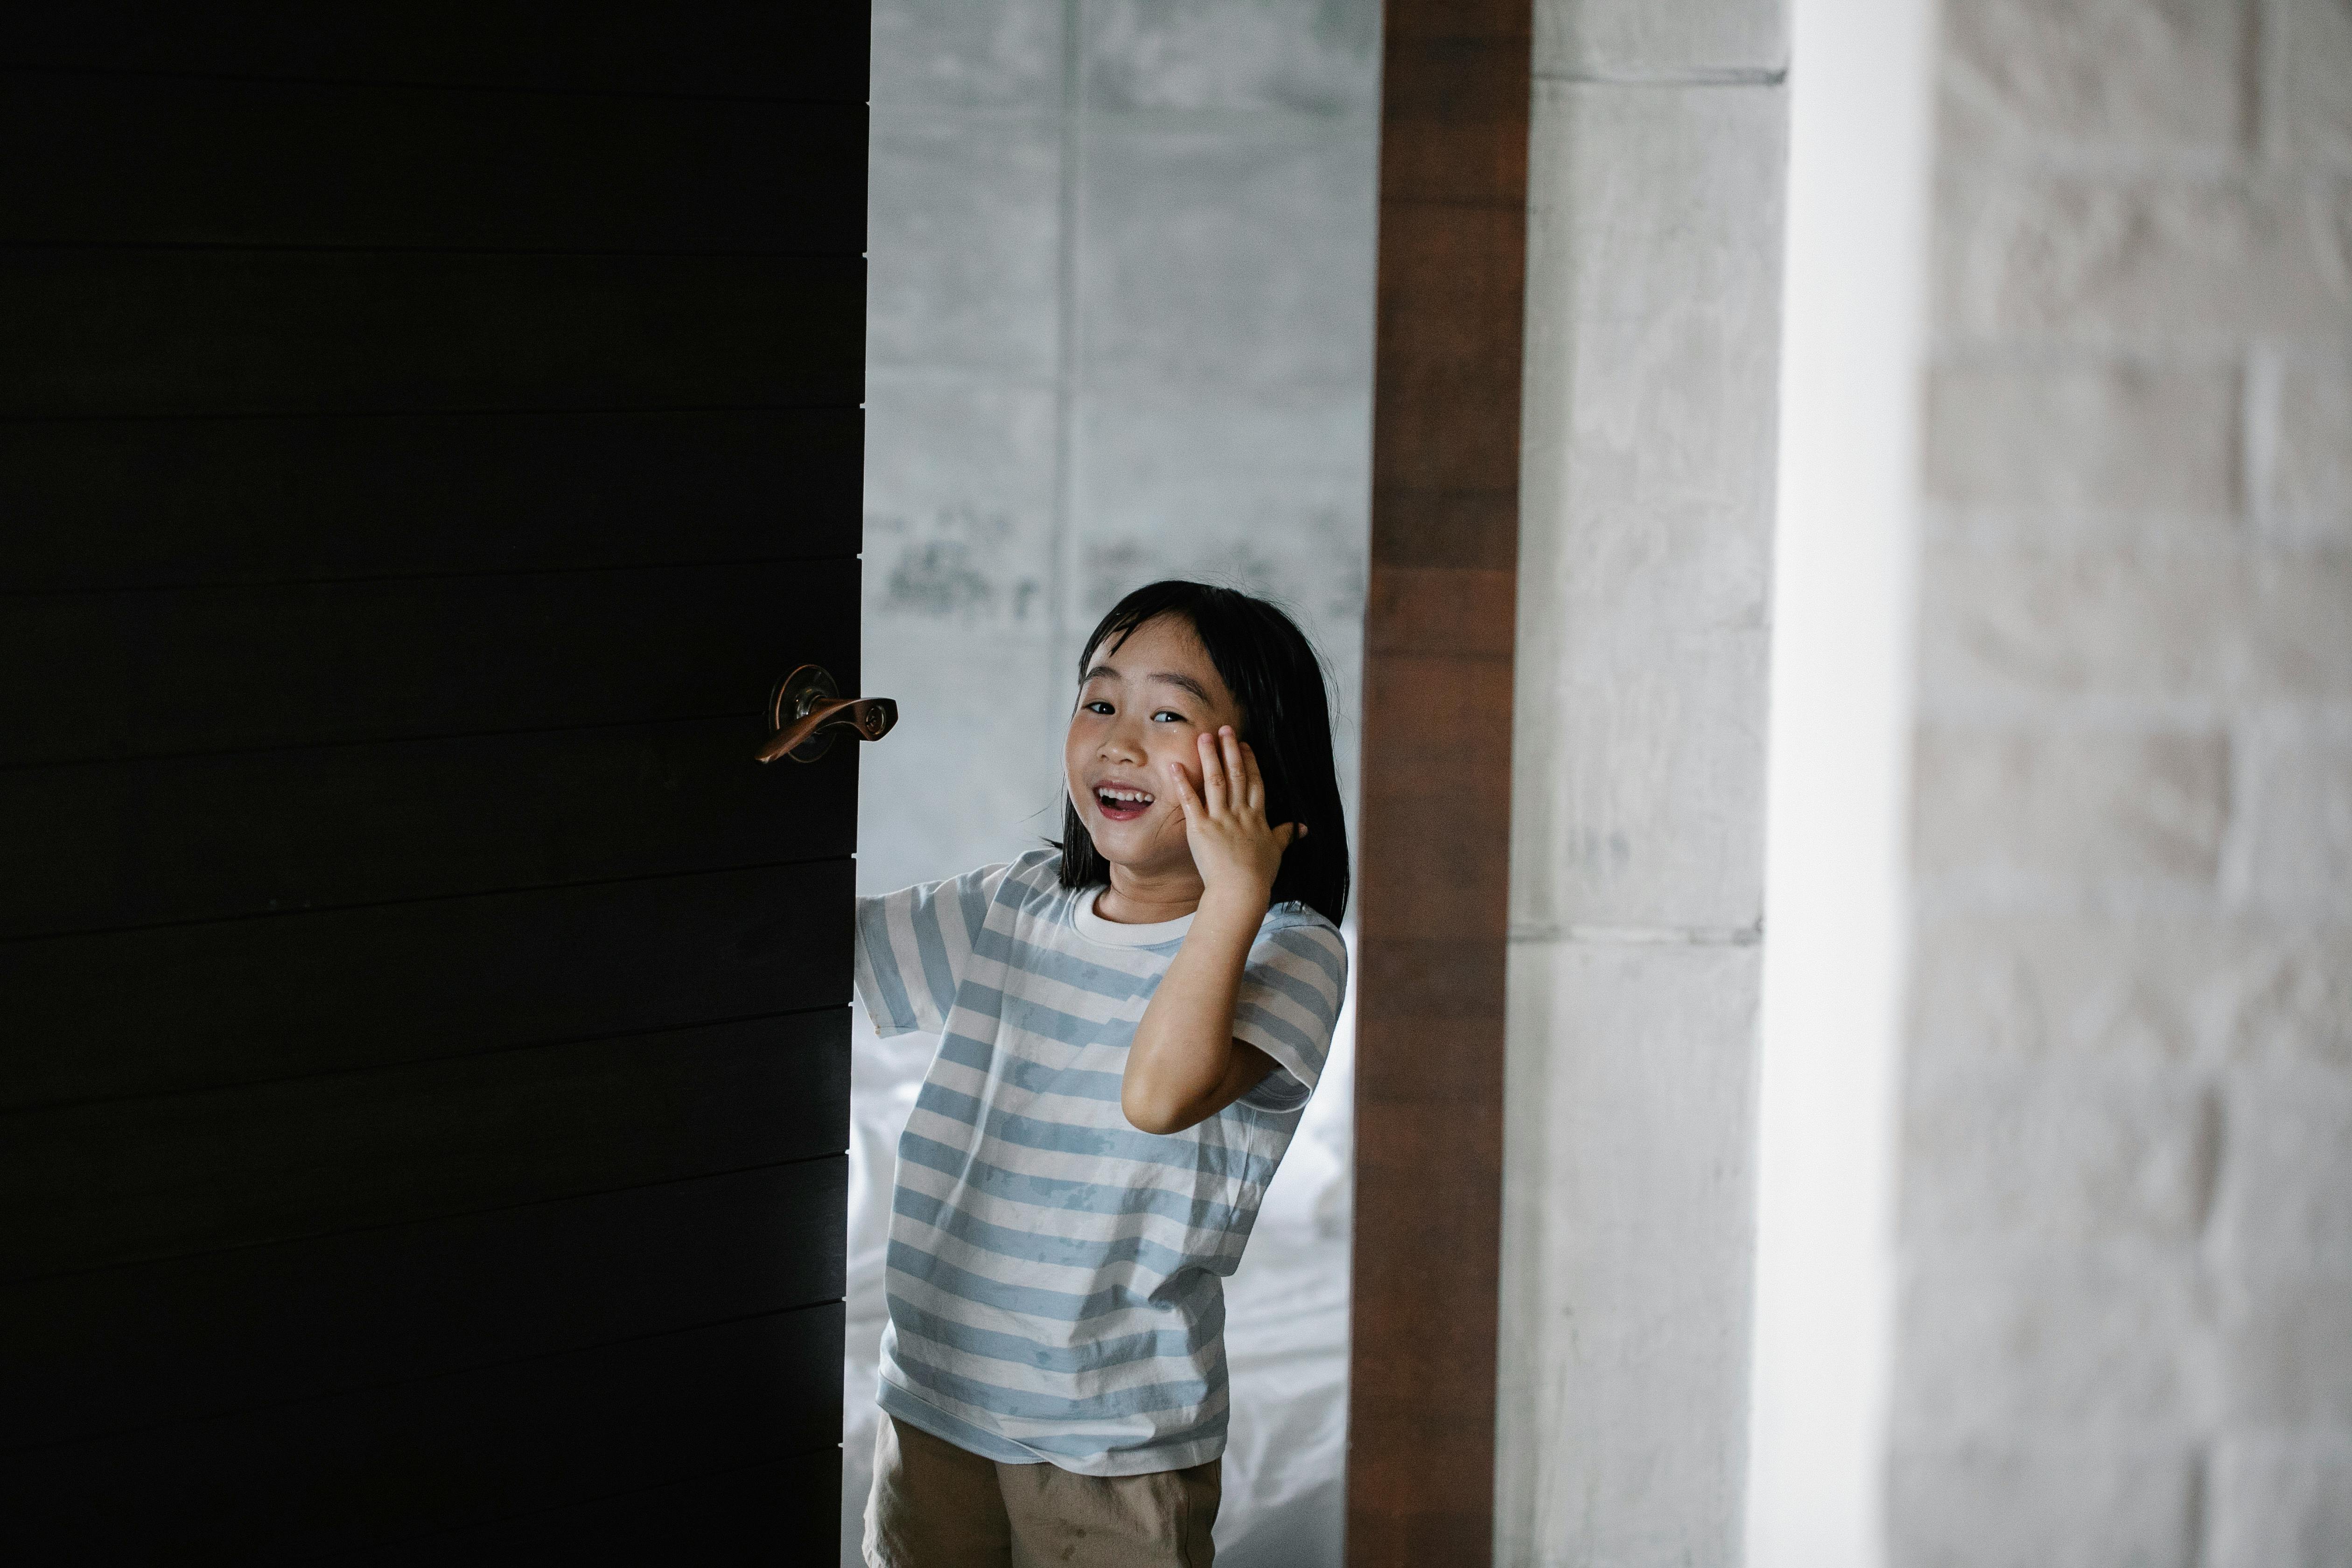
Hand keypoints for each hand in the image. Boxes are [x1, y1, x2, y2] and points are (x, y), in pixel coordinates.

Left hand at [1165, 727, 1305, 908]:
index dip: (1249, 762)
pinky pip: (1190, 801)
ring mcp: (1219, 819)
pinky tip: (1176, 765)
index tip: (1243, 745)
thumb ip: (1287, 835)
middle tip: (1224, 728)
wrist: (1241, 891)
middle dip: (1229, 750)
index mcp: (1257, 817)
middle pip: (1235, 775)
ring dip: (1209, 757)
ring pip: (1214, 781)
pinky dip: (1182, 782)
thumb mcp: (1276, 852)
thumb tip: (1302, 827)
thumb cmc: (1259, 875)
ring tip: (1203, 736)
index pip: (1254, 782)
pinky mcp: (1200, 828)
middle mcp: (1239, 813)